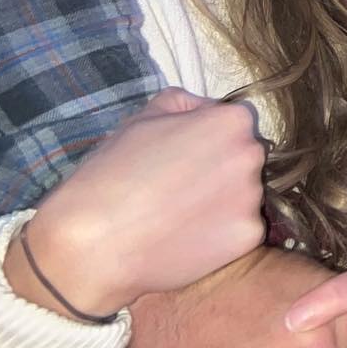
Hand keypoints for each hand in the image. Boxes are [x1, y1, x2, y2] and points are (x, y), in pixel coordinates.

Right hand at [5, 88, 265, 318]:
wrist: (93, 244)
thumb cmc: (113, 173)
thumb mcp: (144, 117)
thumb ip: (185, 104)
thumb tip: (206, 110)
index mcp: (231, 120)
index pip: (233, 125)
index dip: (205, 141)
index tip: (181, 158)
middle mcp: (251, 154)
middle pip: (243, 159)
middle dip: (220, 169)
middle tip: (179, 189)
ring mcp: (253, 197)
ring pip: (244, 195)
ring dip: (222, 202)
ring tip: (178, 216)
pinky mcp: (248, 236)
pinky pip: (241, 229)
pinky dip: (220, 235)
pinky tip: (187, 238)